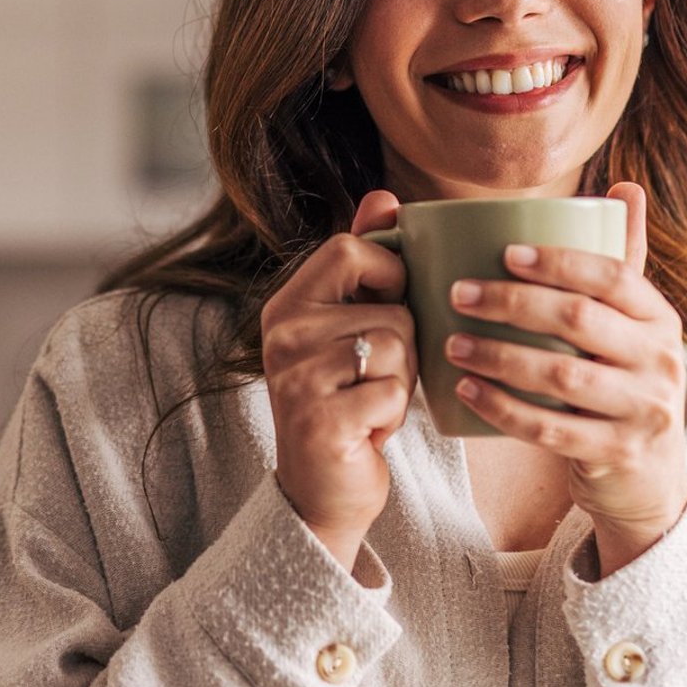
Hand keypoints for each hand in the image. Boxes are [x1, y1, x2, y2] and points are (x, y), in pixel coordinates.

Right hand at [261, 190, 417, 571]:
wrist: (322, 491)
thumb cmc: (348, 402)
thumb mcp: (353, 326)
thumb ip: (366, 261)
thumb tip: (384, 195)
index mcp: (288, 303)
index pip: (353, 248)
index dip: (390, 276)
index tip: (385, 312)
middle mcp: (283, 334)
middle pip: (391, 308)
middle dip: (404, 349)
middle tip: (371, 381)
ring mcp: (296, 376)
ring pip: (398, 349)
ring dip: (401, 385)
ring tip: (369, 405)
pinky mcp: (319, 419)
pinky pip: (393, 393)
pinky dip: (393, 417)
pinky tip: (367, 432)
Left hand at [445, 182, 686, 575]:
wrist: (648, 480)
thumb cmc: (624, 386)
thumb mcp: (635, 328)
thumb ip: (623, 263)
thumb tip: (624, 188)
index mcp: (660, 319)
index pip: (614, 276)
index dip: (560, 261)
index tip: (504, 252)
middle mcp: (661, 361)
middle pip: (579, 319)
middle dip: (512, 303)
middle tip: (458, 294)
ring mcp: (643, 411)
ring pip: (561, 374)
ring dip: (498, 355)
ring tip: (452, 342)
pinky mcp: (617, 453)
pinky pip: (550, 428)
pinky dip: (503, 408)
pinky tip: (465, 391)